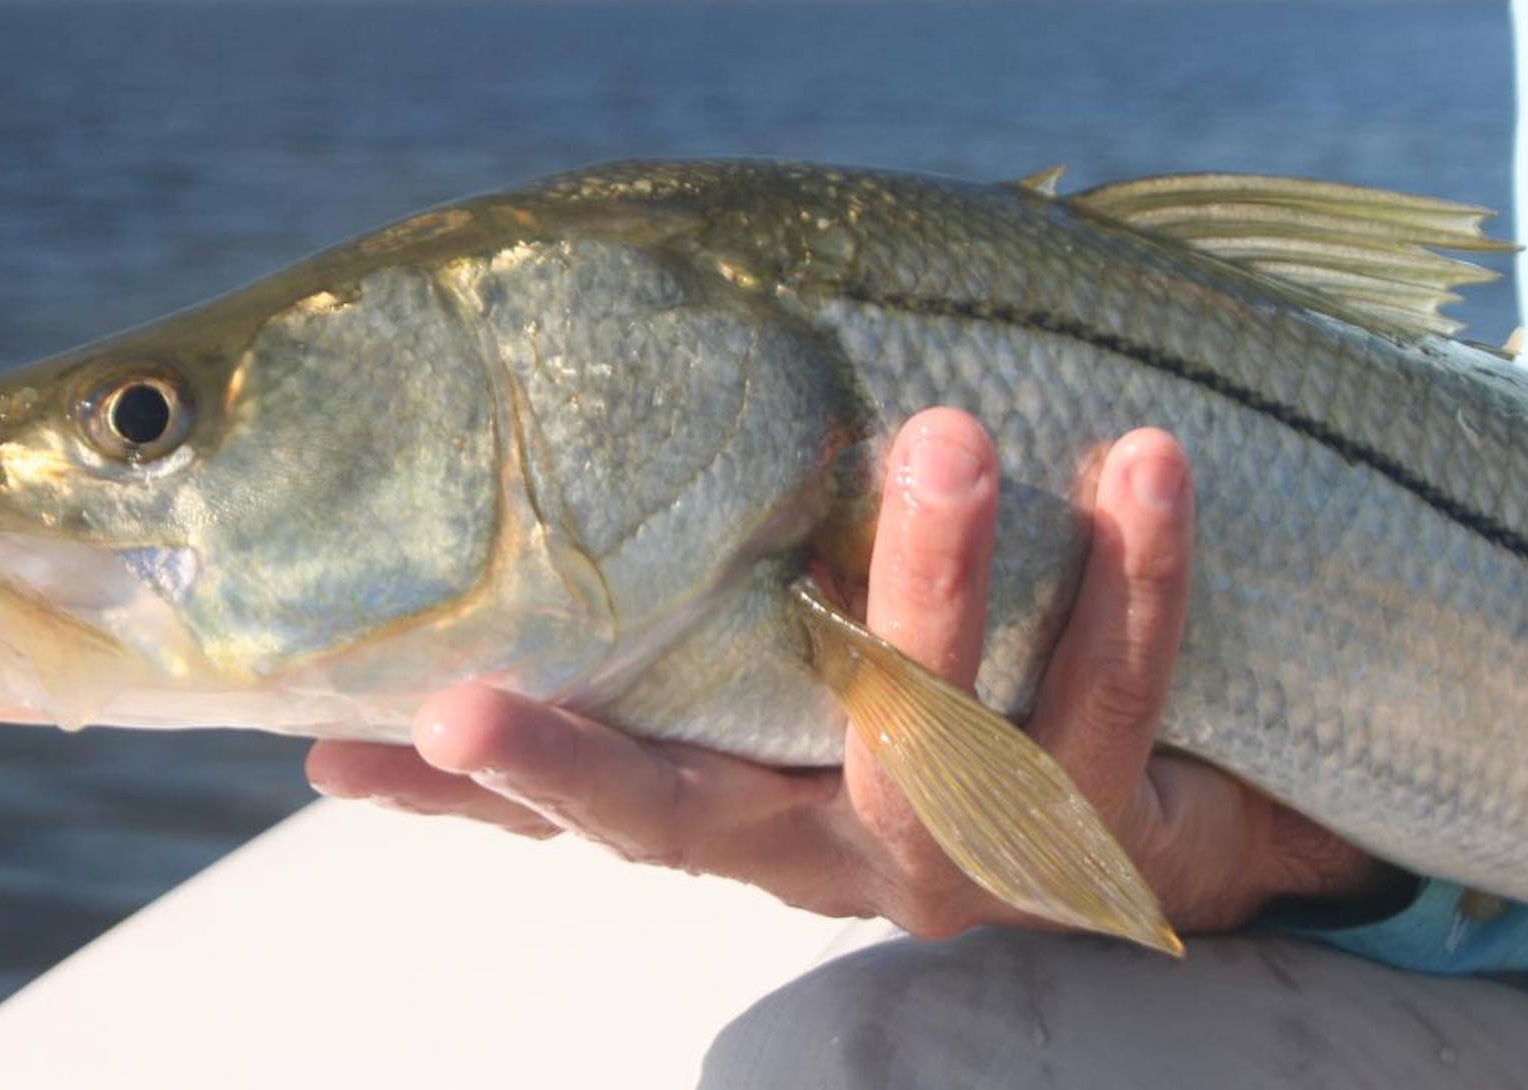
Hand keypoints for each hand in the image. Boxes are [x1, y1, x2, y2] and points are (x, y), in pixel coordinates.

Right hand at [307, 409, 1400, 937]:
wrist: (1167, 820)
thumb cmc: (929, 732)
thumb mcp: (766, 717)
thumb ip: (628, 695)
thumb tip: (361, 707)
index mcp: (741, 821)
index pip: (585, 808)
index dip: (490, 786)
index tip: (382, 732)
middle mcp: (832, 860)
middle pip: (691, 822)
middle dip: (585, 764)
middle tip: (480, 691)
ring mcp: (968, 864)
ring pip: (929, 748)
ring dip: (930, 583)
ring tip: (944, 435)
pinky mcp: (1104, 843)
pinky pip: (1109, 705)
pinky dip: (1127, 584)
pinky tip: (1139, 466)